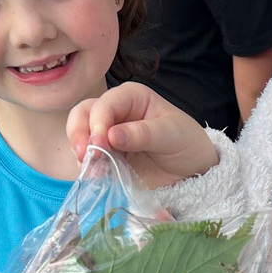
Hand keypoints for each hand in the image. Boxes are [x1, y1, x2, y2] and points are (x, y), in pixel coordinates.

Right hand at [67, 81, 218, 187]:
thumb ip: (143, 134)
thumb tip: (111, 136)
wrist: (192, 170)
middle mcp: (115, 111)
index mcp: (131, 97)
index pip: (105, 104)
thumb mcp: (171, 135)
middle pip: (82, 114)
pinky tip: (96, 176)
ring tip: (92, 170)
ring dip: (81, 152)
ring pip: (79, 136)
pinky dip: (87, 166)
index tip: (101, 144)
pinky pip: (88, 158)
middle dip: (79, 134)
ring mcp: (107, 134)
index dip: (98, 123)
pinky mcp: (106, 156)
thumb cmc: (186, 142)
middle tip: (86, 156)